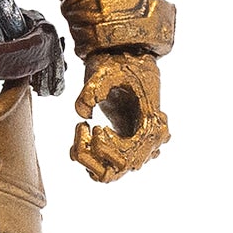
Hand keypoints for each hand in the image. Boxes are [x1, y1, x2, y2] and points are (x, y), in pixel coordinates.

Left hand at [69, 51, 167, 181]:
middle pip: (120, 169)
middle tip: (83, 127)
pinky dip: (91, 158)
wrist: (126, 60)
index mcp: (151, 123)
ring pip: (112, 172)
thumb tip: (83, 113)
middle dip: (94, 153)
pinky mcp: (125, 144)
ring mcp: (137, 144)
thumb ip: (92, 89)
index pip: (130, 156)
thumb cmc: (120, 64)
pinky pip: (108, 165)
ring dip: (89, 159)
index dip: (108, 149)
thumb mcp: (105, 71)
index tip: (96, 127)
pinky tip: (82, 136)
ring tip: (81, 131)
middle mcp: (148, 139)